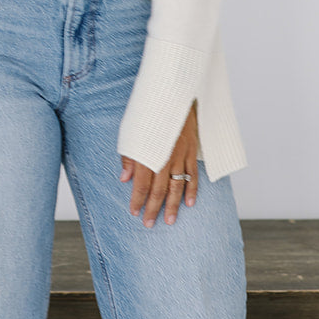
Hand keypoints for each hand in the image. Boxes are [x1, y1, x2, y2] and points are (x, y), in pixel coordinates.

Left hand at [120, 102, 198, 227]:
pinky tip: (190, 203)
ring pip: (177, 186)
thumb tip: (125, 179)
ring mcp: (180, 155)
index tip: (134, 212)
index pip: (141, 184)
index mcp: (147, 153)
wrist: (172, 95)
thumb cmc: (148, 112)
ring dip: (173, 205)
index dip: (137, 199)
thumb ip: (129, 157)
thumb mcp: (131, 132)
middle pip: (158, 189)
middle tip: (149, 224)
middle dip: (153, 208)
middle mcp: (164, 157)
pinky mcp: (192, 151)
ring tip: (170, 220)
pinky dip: (192, 190)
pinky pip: (193, 175)